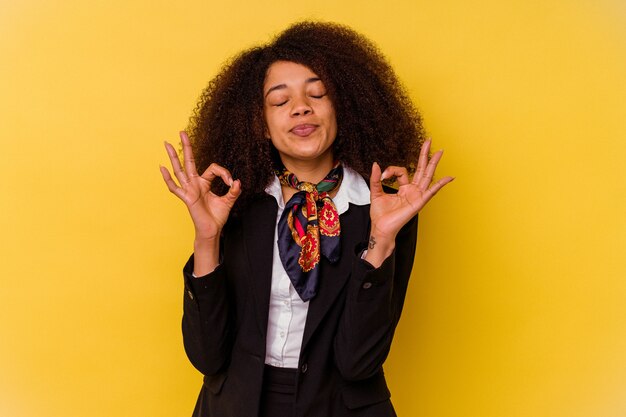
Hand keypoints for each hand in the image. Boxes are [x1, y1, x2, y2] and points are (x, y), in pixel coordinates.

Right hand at [160, 131, 240, 241]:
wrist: (212, 230)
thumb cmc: (217, 216)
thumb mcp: (228, 201)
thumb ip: (233, 191)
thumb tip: (238, 181)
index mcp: (205, 182)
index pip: (213, 168)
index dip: (224, 172)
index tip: (231, 182)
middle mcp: (195, 184)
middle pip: (189, 161)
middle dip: (186, 146)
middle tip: (182, 131)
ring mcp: (189, 190)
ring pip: (180, 170)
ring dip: (173, 157)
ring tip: (167, 144)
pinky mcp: (186, 198)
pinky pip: (174, 188)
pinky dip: (167, 178)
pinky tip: (162, 168)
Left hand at [366, 139, 452, 262]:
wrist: (381, 228)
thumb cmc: (380, 214)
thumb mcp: (375, 192)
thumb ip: (376, 179)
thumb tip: (375, 164)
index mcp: (404, 188)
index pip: (402, 171)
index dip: (391, 170)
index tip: (383, 175)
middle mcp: (412, 191)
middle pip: (421, 169)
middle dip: (425, 154)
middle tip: (429, 140)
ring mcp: (417, 196)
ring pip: (427, 176)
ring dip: (433, 163)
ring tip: (440, 151)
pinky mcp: (419, 202)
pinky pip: (432, 191)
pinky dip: (440, 184)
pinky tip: (449, 177)